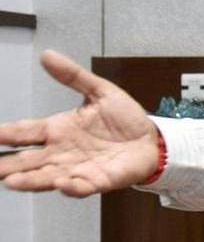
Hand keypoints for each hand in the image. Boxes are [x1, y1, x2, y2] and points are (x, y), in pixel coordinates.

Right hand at [0, 50, 159, 196]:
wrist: (151, 139)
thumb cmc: (125, 118)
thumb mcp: (100, 91)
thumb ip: (73, 76)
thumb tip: (47, 55)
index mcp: (58, 129)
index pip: (24, 132)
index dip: (3, 134)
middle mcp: (62, 151)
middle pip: (27, 160)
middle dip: (6, 165)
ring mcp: (78, 168)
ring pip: (47, 176)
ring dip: (30, 180)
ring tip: (12, 181)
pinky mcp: (98, 180)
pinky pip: (81, 186)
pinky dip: (71, 187)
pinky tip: (61, 184)